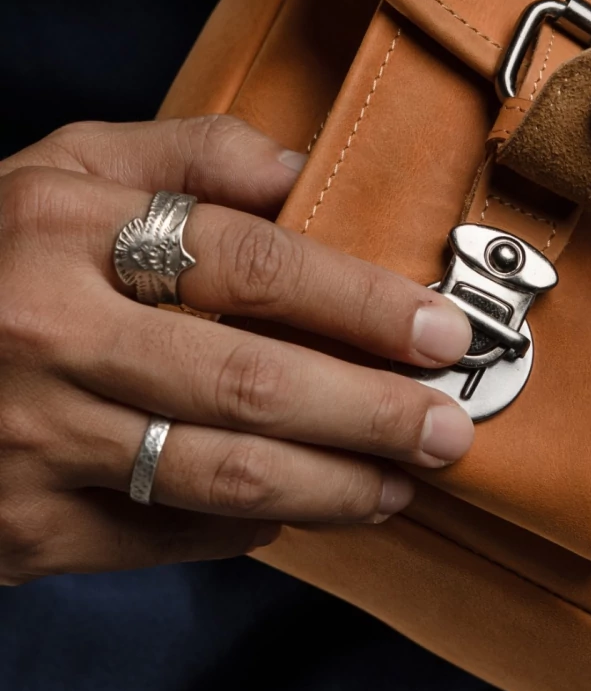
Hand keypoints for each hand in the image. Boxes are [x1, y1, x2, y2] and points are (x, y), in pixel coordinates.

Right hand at [0, 116, 472, 583]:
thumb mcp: (60, 169)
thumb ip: (184, 154)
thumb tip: (298, 169)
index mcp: (66, 228)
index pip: (254, 263)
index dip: (362, 302)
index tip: (439, 331)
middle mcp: (48, 333)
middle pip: (253, 381)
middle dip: (373, 413)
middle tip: (448, 427)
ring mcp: (31, 439)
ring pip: (221, 473)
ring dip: (332, 486)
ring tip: (400, 484)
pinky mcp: (23, 526)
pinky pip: (167, 536)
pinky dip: (249, 525)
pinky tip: (294, 507)